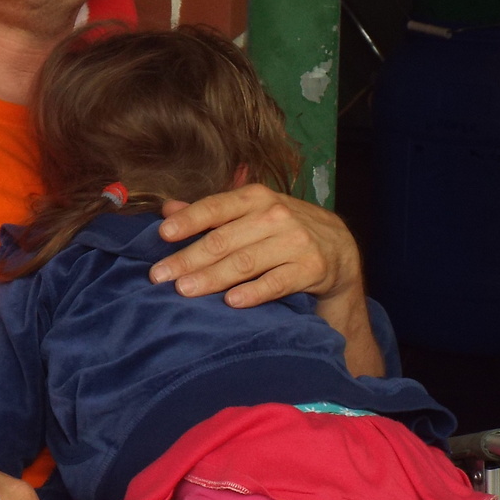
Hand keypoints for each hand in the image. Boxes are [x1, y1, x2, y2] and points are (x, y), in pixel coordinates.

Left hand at [150, 185, 384, 376]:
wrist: (339, 250)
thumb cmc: (283, 231)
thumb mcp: (251, 213)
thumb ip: (211, 213)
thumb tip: (167, 210)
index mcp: (256, 198)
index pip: (215, 207)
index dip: (188, 221)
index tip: (162, 235)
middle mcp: (276, 215)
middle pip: (223, 240)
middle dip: (188, 258)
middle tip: (159, 276)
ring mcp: (295, 241)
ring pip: (245, 262)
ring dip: (212, 277)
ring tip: (184, 290)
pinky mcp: (312, 268)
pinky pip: (277, 282)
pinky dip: (254, 292)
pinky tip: (232, 301)